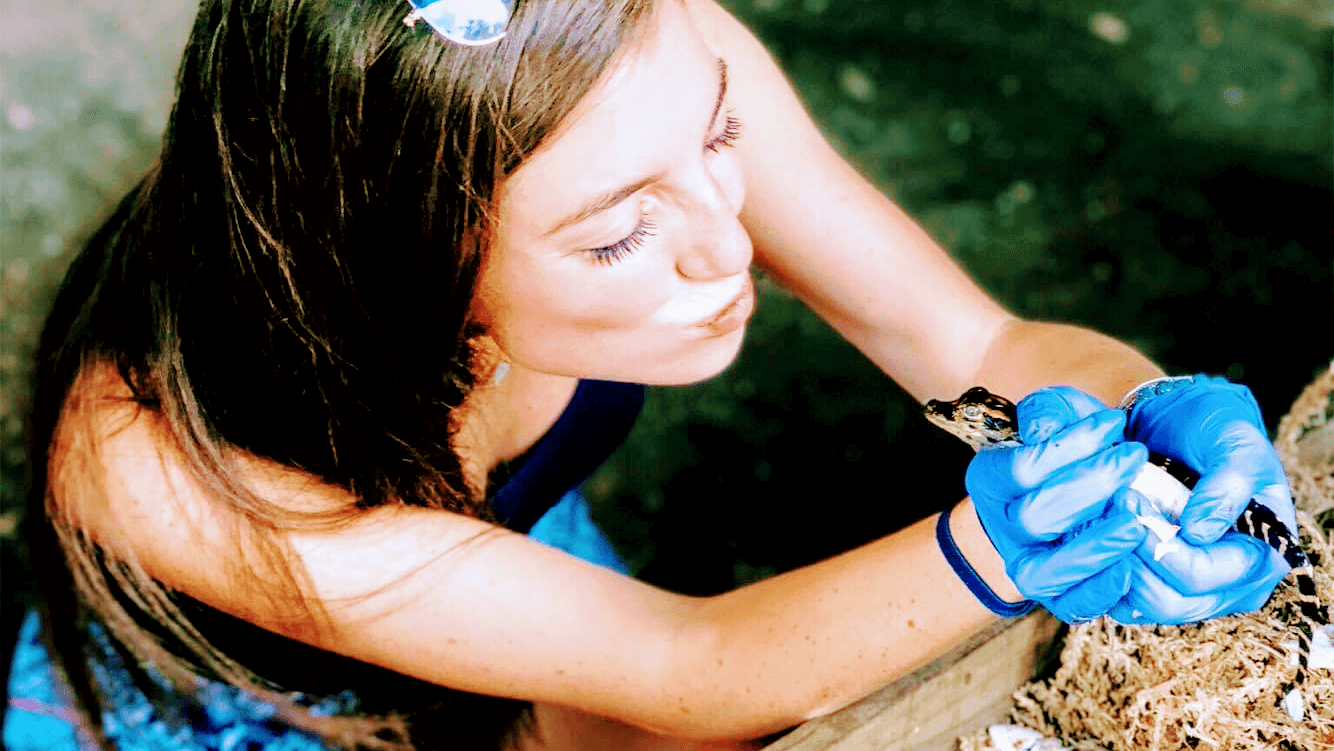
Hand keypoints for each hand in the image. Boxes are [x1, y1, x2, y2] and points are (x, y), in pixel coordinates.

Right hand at [965, 386, 1148, 621]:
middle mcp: (1001, 528)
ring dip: (1094, 547)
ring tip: (1137, 522)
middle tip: (1133, 459)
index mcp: (990, 480)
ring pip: (1045, 571)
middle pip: (1032, 518)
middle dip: (1087, 487)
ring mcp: (1025, 567)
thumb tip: (1049, 429)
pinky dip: (1101, 591)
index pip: (1020, 468)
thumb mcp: (1057, 417)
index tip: (1115, 423)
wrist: (1068, 497)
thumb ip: (1051, 412)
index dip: (1068, 446)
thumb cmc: (1069, 453)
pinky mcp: (1056, 598)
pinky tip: (1132, 567)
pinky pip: (1072, 606)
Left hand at [1113, 375, 1293, 621]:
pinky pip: (1120, 596)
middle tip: (1109, 506)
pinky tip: (1090, 530)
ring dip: (1112, 561)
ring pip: (1140, 604)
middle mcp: (1229, 586)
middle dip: (1132, 555)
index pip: (1203, 577)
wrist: (1184, 424)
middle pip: (1170, 601)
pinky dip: (1102, 567)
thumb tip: (1199, 532)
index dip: (1161, 546)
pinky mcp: (1155, 584)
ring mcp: (1191, 591)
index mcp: (1260, 559)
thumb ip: (1228, 485)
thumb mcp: (1235, 444)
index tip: (1130, 501)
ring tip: (1098, 515)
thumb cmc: (1216, 431)